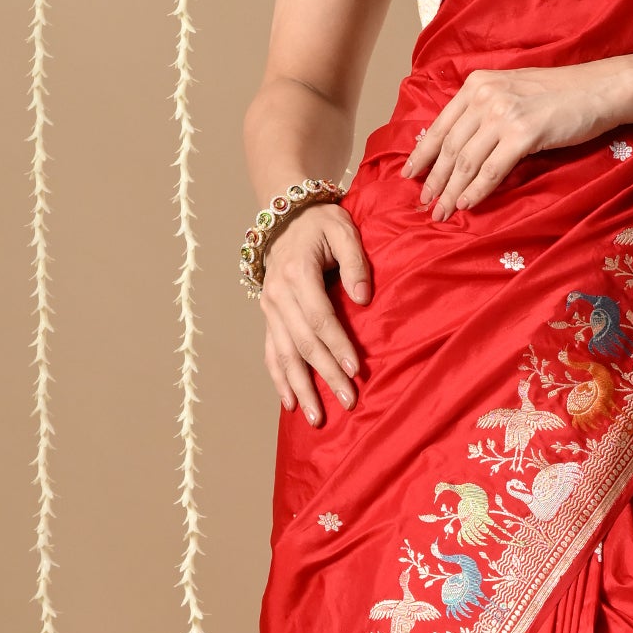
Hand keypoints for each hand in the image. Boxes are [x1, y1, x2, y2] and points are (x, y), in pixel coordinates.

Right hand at [259, 201, 371, 423]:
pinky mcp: (268, 316)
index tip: (356, 371)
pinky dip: (279, 378)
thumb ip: (355, 262)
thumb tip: (363, 298)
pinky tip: (289, 402)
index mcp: (298, 274)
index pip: (320, 318)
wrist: (284, 216)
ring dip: (300, 388)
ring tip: (315, 417)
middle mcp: (278, 295)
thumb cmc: (320, 223)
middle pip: (304, 343)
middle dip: (326, 376)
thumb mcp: (343, 230)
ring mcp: (269, 308)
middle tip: (348, 402)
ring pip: (285, 354)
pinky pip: (271, 352)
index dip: (338, 346)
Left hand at [404, 54, 632, 217]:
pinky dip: (476, 190)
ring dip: (450, 191)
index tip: (409, 175)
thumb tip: (460, 145)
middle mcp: (484, 96)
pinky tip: (466, 204)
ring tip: (440, 212)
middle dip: (434, 180)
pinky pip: (491, 170)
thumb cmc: (560, 95)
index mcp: (477, 84)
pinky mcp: (523, 133)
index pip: (440, 125)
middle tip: (423, 204)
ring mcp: (503, 113)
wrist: (599, 89)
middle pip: (449, 146)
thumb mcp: (513, 92)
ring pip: (465, 161)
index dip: (422, 154)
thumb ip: (485, 111)